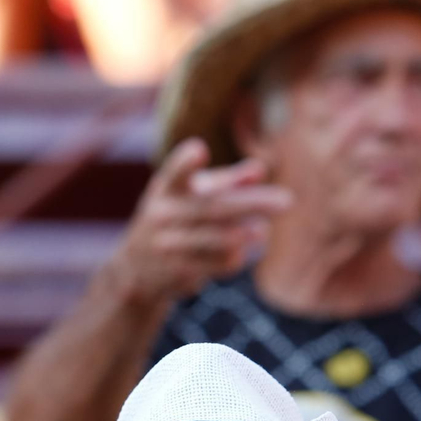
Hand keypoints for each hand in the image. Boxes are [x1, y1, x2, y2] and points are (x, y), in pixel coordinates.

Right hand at [106, 138, 291, 305]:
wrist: (135, 269)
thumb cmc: (173, 219)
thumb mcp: (188, 195)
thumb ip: (224, 181)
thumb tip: (261, 169)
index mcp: (166, 189)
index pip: (175, 173)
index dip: (185, 163)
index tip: (200, 150)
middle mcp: (162, 214)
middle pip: (211, 207)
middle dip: (250, 204)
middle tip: (286, 201)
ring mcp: (167, 244)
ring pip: (210, 238)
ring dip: (239, 235)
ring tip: (264, 231)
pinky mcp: (175, 270)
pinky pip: (210, 265)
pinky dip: (230, 259)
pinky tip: (243, 254)